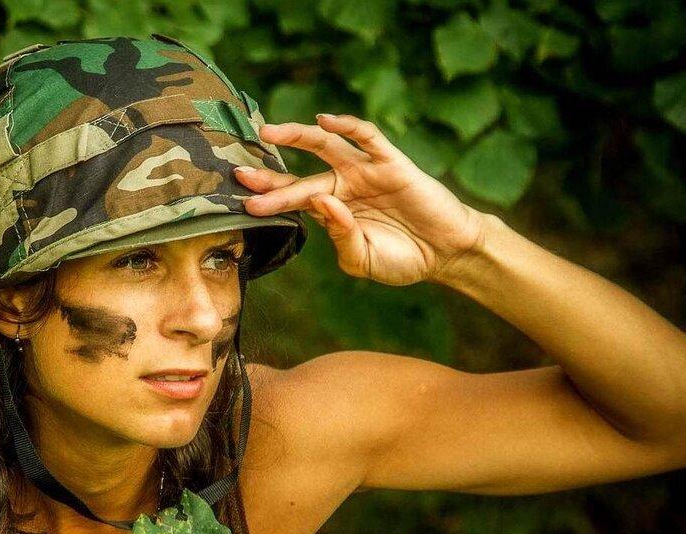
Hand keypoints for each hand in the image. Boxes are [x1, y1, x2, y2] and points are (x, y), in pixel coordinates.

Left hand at [238, 113, 488, 285]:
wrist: (445, 253)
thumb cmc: (403, 259)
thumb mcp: (363, 259)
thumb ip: (341, 236)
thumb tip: (321, 203)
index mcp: (332, 212)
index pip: (293, 202)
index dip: (269, 199)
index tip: (242, 201)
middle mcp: (343, 186)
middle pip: (299, 175)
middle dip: (270, 176)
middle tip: (240, 172)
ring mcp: (366, 171)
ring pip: (326, 146)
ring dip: (297, 136)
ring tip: (270, 131)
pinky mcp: (391, 162)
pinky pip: (367, 137)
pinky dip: (347, 126)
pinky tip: (325, 121)